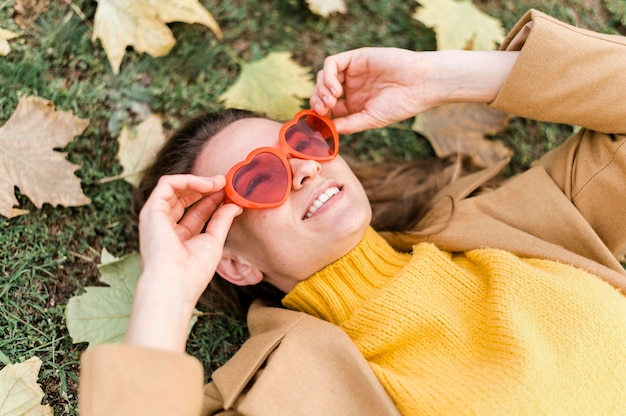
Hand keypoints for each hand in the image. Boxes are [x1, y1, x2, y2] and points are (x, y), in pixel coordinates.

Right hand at [125, 174, 241, 351]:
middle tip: (225, 183)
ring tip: (219, 182)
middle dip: (206, 188)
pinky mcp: (151, 210)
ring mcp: (156, 218)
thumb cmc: (193, 271)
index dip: (213, 200)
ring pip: (175, 188)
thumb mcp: (214, 241)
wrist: (176, 283)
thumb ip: (222, 221)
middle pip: (185, 198)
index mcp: (178, 237)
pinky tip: (206, 185)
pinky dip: (187, 180)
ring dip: (199, 181)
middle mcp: (165, 226)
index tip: (230, 193)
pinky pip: (167, 184)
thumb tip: (235, 205)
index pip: (196, 212)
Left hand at [310, 47, 518, 133]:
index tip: (319, 121)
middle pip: (321, 91)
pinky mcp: (356, 58)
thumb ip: (348, 124)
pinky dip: (328, 76)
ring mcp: (352, 71)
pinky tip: (337, 90)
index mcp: (353, 103)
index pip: (327, 107)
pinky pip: (332, 63)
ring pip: (323, 77)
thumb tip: (325, 129)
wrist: (420, 84)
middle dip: (318, 101)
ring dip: (322, 90)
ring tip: (332, 100)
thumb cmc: (400, 105)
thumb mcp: (370, 119)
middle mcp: (351, 87)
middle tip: (323, 110)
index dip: (319, 114)